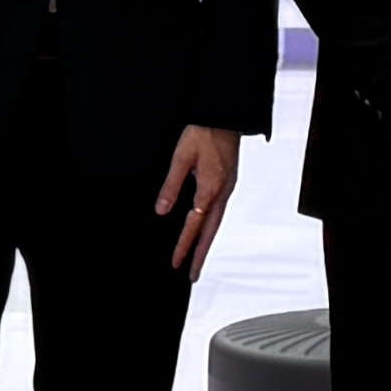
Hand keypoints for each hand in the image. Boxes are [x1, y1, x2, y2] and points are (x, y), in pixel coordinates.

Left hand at [156, 123, 241, 275]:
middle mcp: (221, 193)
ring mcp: (227, 188)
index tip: (176, 263)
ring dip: (206, 243)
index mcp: (210, 188)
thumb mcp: (181, 157)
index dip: (184, 245)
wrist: (226, 115)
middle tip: (193, 276)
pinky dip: (211, 227)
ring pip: (216, 223)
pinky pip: (219, 212)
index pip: (194, 225)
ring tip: (198, 259)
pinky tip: (206, 230)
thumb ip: (171, 186)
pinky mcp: (228, 183)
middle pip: (210, 232)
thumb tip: (162, 211)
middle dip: (200, 255)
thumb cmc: (204, 132)